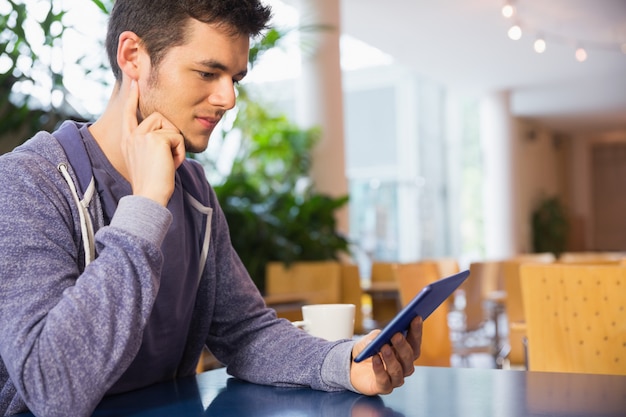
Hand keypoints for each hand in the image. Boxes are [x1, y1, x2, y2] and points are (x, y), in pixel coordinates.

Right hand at [121, 79, 185, 205]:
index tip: (134, 82)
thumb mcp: (148, 161)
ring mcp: (142, 135)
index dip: (132, 97)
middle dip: (170, 135)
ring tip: (168, 162)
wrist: (149, 196)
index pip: (129, 113)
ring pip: (169, 127)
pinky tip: (172, 165)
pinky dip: (180, 152)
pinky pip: (178, 137)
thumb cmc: (153, 185)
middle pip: (159, 117)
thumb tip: (166, 136)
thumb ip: (151, 145)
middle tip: (168, 159)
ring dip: (176, 145)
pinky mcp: (155, 139)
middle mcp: (132, 135)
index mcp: (128, 140)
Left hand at [350, 316, 421, 394]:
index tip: (416, 318)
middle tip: (396, 335)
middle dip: (403, 346)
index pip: (415, 343)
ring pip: (398, 371)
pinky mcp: (383, 388)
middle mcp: (403, 367)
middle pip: (409, 358)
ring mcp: (395, 379)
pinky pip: (384, 381)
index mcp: (405, 353)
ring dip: (391, 359)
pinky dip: (380, 370)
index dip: (416, 331)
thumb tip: (386, 333)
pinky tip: (375, 359)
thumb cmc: (367, 350)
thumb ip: (380, 335)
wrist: (352, 365)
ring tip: (384, 347)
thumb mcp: (373, 338)